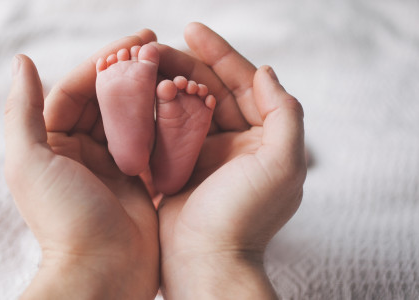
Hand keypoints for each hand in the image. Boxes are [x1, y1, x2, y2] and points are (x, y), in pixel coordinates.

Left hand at [4, 30, 158, 299]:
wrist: (103, 272)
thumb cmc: (64, 219)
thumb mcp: (30, 162)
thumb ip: (22, 111)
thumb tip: (22, 61)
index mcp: (53, 142)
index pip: (76, 89)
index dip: (102, 62)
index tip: (135, 42)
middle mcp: (82, 150)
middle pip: (106, 100)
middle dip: (130, 73)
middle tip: (159, 48)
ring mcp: (113, 165)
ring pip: (132, 117)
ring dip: (149, 94)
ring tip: (173, 71)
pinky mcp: (139, 179)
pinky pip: (152, 142)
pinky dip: (164, 122)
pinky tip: (181, 104)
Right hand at [154, 23, 306, 298]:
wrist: (206, 261)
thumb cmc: (245, 215)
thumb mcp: (282, 163)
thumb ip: (284, 113)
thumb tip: (266, 71)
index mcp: (262, 137)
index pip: (242, 83)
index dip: (220, 53)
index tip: (191, 29)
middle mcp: (234, 141)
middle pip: (209, 89)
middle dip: (184, 65)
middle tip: (155, 47)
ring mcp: (204, 153)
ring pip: (184, 106)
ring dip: (165, 84)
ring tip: (142, 65)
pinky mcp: (177, 166)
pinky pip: (164, 129)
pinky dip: (152, 111)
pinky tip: (136, 94)